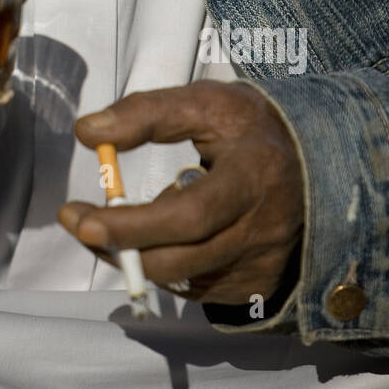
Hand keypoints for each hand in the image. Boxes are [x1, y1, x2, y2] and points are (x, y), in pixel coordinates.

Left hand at [58, 81, 304, 305]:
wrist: (313, 159)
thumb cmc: (247, 127)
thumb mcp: (205, 102)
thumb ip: (146, 113)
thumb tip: (86, 132)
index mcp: (254, 176)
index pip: (190, 214)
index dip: (133, 224)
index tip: (80, 216)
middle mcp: (263, 230)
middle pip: (181, 257)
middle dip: (118, 245)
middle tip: (75, 221)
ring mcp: (261, 264)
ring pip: (181, 278)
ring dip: (130, 257)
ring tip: (103, 225)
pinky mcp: (256, 284)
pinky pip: (194, 286)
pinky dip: (163, 264)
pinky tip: (155, 237)